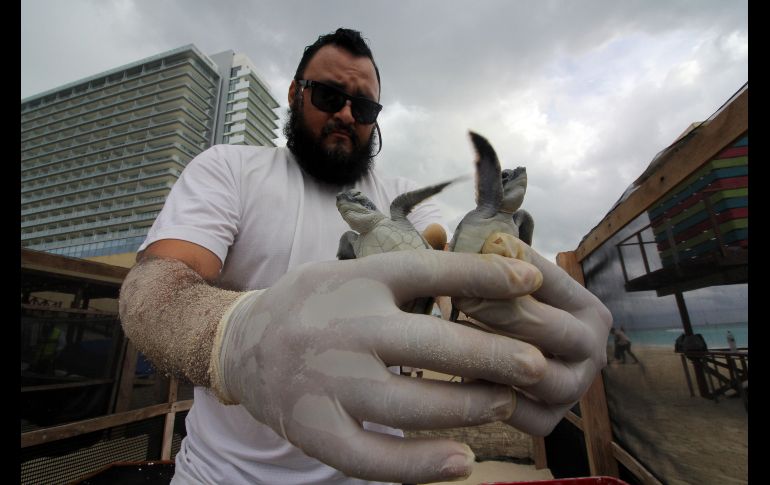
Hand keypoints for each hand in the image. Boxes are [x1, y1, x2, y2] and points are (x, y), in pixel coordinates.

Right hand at [209, 249, 545, 482]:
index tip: (531, 280)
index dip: (485, 275)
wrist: (239, 345)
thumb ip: (408, 274)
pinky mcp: (313, 429)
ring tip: (505, 404)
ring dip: (468, 408)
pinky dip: (419, 465)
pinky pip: (371, 456)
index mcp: (356, 281)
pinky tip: (461, 462)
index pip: (430, 271)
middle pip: (432, 343)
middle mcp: (343, 327)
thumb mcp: (350, 272)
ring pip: (411, 404)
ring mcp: (326, 382)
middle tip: (536, 365)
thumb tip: (484, 274)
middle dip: (494, 355)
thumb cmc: (313, 305)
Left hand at [452, 232, 612, 435]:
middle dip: (499, 312)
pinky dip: (490, 397)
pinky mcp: (550, 420)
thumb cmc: (514, 306)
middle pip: (548, 330)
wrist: (527, 355)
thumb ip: (494, 254)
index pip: (549, 284)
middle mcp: (592, 351)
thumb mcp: (511, 278)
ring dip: (494, 356)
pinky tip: (461, 376)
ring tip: (455, 338)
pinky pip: (521, 414)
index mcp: (589, 309)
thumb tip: (451, 234)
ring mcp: (574, 389)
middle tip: (457, 299)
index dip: (503, 273)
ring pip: (537, 376)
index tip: (462, 265)